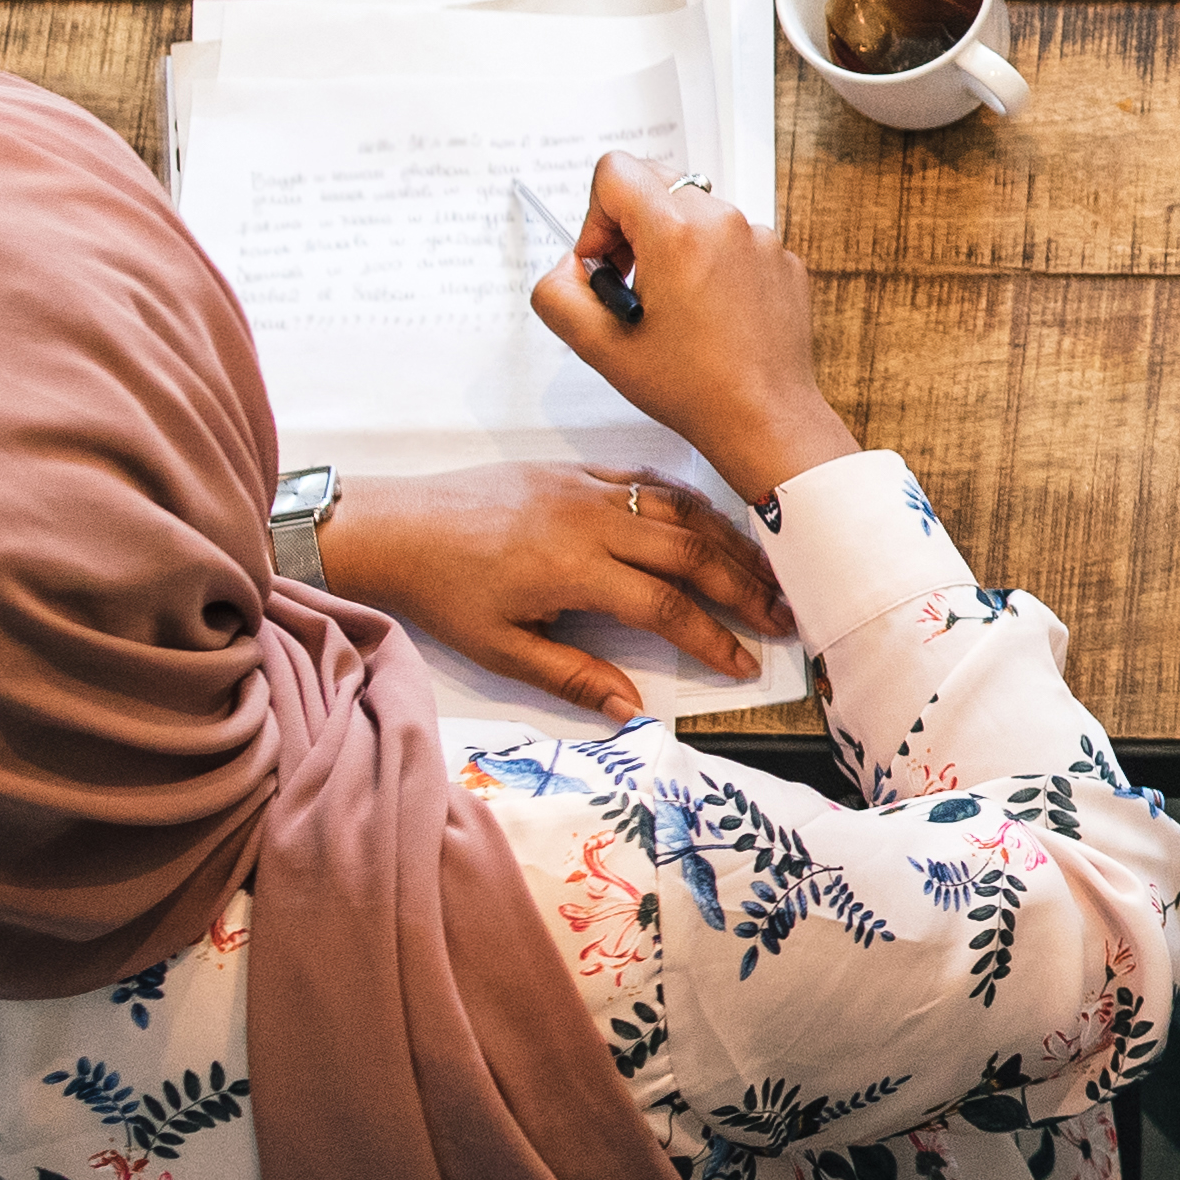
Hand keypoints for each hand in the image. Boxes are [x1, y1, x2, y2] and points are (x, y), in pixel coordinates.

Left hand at [313, 462, 795, 716]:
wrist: (392, 526)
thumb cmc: (442, 593)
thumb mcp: (500, 648)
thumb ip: (571, 676)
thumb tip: (630, 709)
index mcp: (575, 570)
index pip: (667, 607)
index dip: (714, 638)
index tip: (747, 665)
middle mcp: (592, 522)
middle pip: (692, 553)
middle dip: (747, 587)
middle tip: (787, 616)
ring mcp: (587, 489)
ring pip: (681, 511)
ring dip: (731, 542)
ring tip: (769, 572)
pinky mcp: (575, 470)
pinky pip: (649, 482)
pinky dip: (691, 503)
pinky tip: (715, 523)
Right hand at [525, 153, 865, 508]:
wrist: (765, 420)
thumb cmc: (693, 388)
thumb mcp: (598, 346)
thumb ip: (557, 293)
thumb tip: (569, 267)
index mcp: (678, 232)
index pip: (616, 171)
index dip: (595, 217)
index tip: (606, 264)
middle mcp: (725, 222)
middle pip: (656, 184)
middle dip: (630, 228)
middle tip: (633, 284)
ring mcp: (761, 240)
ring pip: (696, 213)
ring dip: (672, 247)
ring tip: (672, 306)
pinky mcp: (783, 260)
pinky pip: (733, 240)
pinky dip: (711, 264)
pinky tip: (709, 315)